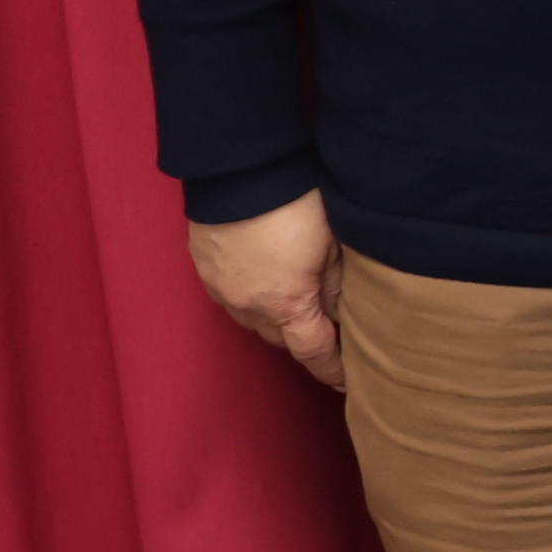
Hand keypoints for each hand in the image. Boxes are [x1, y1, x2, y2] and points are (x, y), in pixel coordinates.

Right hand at [186, 187, 346, 392]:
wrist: (241, 170)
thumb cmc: (297, 202)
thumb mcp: (334, 244)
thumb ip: (338, 286)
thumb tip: (341, 316)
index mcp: (286, 304)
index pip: (313, 352)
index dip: (332, 369)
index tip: (346, 381)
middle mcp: (248, 306)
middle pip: (282, 338)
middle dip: (304, 339)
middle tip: (330, 331)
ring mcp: (221, 289)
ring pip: (255, 319)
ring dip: (277, 317)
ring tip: (299, 302)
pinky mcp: (205, 269)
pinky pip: (232, 297)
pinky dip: (253, 297)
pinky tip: (268, 280)